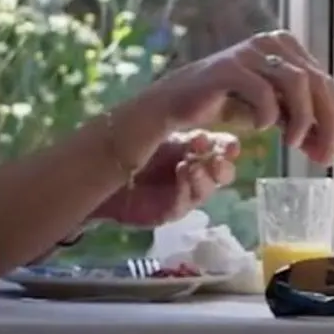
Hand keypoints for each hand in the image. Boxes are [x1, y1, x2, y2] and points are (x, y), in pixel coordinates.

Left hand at [94, 130, 240, 226]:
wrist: (102, 169)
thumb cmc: (131, 143)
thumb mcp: (161, 124)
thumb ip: (187, 123)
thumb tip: (212, 123)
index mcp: (194, 147)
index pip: (222, 148)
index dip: (228, 147)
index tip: (230, 146)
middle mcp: (193, 170)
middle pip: (222, 173)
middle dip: (223, 166)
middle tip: (217, 159)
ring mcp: (183, 193)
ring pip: (207, 189)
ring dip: (204, 178)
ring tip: (191, 166)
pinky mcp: (170, 210)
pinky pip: (185, 203)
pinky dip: (186, 191)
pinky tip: (180, 177)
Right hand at [130, 30, 333, 167]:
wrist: (179, 105)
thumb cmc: (230, 105)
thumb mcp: (277, 114)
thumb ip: (307, 122)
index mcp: (287, 47)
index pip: (325, 81)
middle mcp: (272, 42)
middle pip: (317, 81)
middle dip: (328, 123)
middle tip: (327, 156)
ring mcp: (250, 51)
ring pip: (296, 82)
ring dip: (303, 119)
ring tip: (294, 144)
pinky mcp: (229, 66)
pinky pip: (263, 91)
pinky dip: (268, 114)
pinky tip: (261, 128)